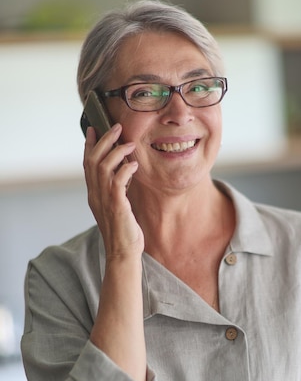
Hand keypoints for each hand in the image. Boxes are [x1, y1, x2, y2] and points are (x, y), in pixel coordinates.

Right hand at [83, 123, 142, 258]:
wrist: (123, 253)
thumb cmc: (124, 232)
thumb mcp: (118, 207)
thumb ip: (117, 190)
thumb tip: (124, 172)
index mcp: (94, 194)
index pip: (87, 165)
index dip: (89, 146)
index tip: (94, 129)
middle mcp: (95, 195)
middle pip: (93, 160)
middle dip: (104, 141)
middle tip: (116, 127)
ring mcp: (104, 200)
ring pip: (103, 167)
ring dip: (116, 151)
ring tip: (129, 143)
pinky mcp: (116, 205)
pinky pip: (117, 181)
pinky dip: (125, 169)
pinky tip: (134, 165)